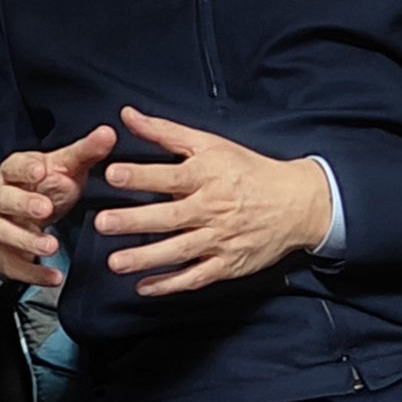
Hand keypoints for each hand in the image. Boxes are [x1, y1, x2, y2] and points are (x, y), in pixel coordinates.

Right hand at [0, 124, 116, 285]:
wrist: (5, 214)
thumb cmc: (41, 186)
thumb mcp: (61, 167)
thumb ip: (85, 152)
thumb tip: (109, 133)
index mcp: (14, 173)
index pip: (14, 167)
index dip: (25, 170)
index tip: (41, 171)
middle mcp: (1, 199)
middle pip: (5, 200)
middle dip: (24, 205)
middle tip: (45, 209)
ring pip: (5, 233)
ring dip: (27, 241)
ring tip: (50, 247)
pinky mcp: (4, 255)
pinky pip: (15, 265)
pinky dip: (34, 273)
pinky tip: (54, 278)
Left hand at [94, 107, 333, 296]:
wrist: (298, 203)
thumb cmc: (249, 170)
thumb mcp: (210, 144)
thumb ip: (165, 132)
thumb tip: (127, 114)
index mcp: (208, 176)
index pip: (170, 175)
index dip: (141, 175)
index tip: (113, 174)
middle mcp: (213, 209)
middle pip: (169, 216)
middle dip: (134, 221)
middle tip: (102, 223)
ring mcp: (221, 239)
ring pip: (180, 251)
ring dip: (146, 258)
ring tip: (115, 262)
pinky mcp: (229, 264)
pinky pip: (196, 277)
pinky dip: (171, 284)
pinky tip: (144, 287)